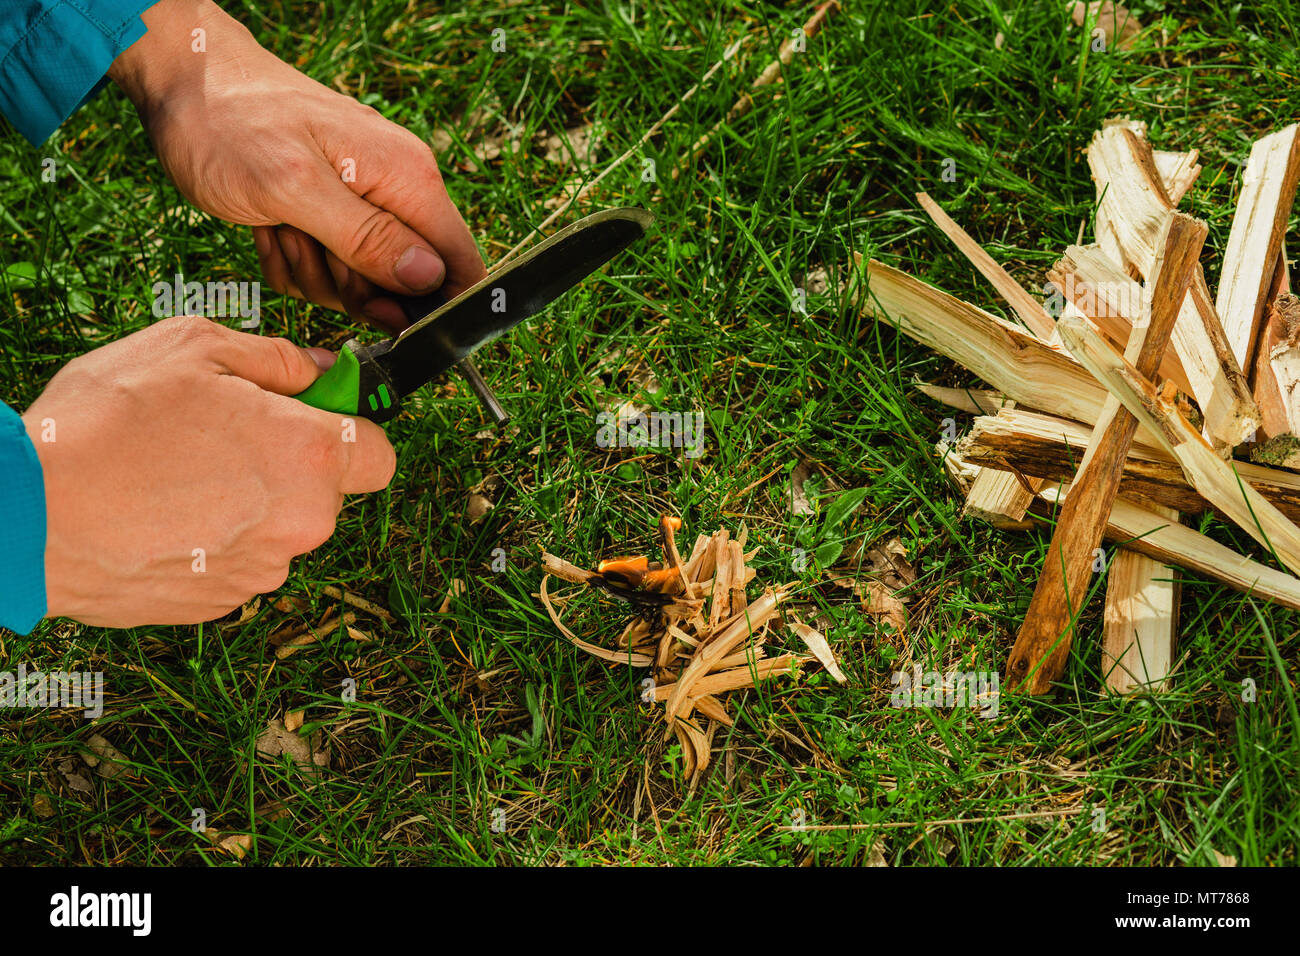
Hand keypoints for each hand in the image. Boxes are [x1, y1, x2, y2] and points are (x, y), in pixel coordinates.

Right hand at [22, 317, 395, 626]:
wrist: (26, 517)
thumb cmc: (105, 425)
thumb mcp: (193, 348)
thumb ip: (276, 359)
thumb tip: (321, 371)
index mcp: (310, 458)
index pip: (380, 453)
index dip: (352, 429)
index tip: (318, 414)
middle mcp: (300, 524)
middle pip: (324, 491)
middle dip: (288, 462)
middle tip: (221, 432)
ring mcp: (260, 571)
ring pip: (277, 527)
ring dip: (246, 502)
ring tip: (174, 472)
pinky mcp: (218, 604)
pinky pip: (234, 560)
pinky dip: (209, 538)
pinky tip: (159, 511)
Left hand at [109, 0, 486, 332]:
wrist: (185, 82)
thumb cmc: (230, 123)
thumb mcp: (294, 187)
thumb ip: (367, 237)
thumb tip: (429, 277)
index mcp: (408, 178)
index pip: (460, 263)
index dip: (433, 305)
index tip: (383, 315)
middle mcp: (397, 190)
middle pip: (405, 284)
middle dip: (352, 286)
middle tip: (304, 244)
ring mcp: (365, 202)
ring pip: (361, 283)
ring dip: (314, 272)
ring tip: (279, 224)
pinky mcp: (333, 214)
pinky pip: (327, 270)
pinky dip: (293, 260)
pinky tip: (270, 225)